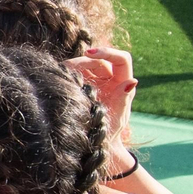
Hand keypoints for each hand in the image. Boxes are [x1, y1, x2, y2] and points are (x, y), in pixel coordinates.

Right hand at [67, 46, 136, 162]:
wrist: (98, 141)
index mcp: (123, 83)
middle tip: (65, 68)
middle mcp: (112, 79)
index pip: (121, 59)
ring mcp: (98, 81)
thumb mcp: (116, 117)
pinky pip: (78, 74)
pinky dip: (69, 74)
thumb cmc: (109, 132)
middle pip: (100, 60)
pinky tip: (60, 79)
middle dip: (83, 61)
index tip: (89, 53)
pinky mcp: (85, 86)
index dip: (107, 52)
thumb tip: (132, 82)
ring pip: (87, 65)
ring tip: (60, 74)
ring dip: (74, 67)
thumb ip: (123, 99)